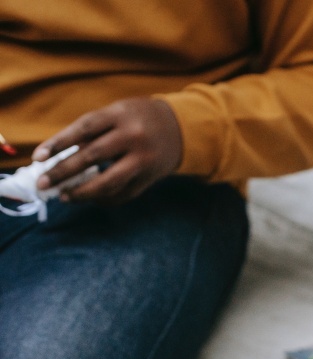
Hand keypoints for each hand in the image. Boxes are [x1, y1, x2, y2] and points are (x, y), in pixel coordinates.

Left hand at [33, 98, 182, 203]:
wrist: (181, 128)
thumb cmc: (138, 118)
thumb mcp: (117, 113)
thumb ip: (92, 131)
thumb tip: (59, 158)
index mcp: (120, 115)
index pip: (84, 129)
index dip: (59, 144)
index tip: (38, 158)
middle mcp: (134, 136)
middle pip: (93, 156)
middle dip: (64, 172)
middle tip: (44, 184)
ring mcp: (144, 159)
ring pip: (109, 181)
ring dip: (83, 192)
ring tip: (65, 196)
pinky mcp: (151, 177)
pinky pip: (124, 193)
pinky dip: (104, 198)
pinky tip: (90, 198)